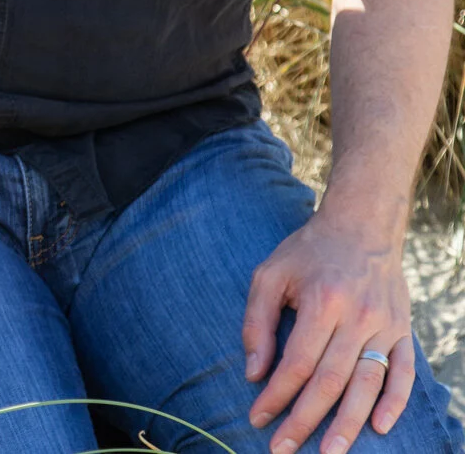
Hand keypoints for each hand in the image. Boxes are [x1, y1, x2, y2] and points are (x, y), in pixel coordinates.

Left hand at [243, 211, 415, 453]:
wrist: (362, 227)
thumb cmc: (307, 253)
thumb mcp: (269, 276)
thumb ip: (257, 323)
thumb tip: (253, 372)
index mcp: (321, 302)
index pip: (297, 362)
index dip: (276, 395)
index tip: (257, 417)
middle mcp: (357, 318)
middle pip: (331, 381)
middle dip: (304, 420)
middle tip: (282, 448)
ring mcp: (385, 327)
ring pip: (368, 384)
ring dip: (349, 423)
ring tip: (329, 453)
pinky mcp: (403, 331)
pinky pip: (403, 373)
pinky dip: (394, 403)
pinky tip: (381, 428)